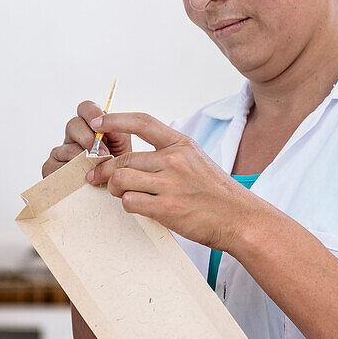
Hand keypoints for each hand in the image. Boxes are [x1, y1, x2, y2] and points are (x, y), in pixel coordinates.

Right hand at [41, 100, 132, 178]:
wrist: (112, 194)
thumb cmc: (117, 171)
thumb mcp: (124, 149)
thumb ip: (118, 133)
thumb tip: (107, 124)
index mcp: (91, 127)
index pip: (85, 108)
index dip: (92, 114)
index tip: (101, 128)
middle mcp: (73, 136)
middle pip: (73, 124)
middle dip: (89, 138)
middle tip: (103, 154)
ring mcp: (60, 152)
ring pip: (66, 147)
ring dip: (84, 158)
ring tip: (97, 169)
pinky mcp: (51, 168)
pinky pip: (58, 165)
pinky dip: (72, 171)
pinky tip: (83, 177)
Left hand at [87, 112, 257, 250]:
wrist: (239, 219)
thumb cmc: (216, 193)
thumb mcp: (197, 161)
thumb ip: (170, 155)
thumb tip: (137, 160)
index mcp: (182, 145)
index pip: (143, 123)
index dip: (115, 120)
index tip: (98, 123)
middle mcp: (175, 160)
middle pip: (124, 159)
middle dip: (105, 170)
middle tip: (98, 178)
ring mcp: (171, 184)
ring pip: (121, 179)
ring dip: (114, 188)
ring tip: (120, 194)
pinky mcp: (167, 208)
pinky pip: (130, 202)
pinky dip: (127, 205)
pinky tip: (138, 207)